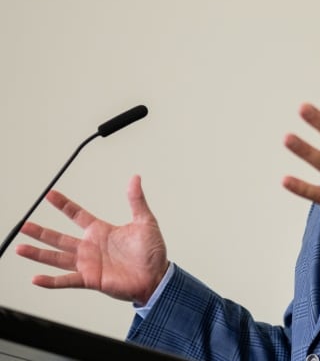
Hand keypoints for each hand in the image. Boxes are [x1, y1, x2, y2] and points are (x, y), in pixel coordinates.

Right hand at [15, 175, 168, 304]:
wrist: (157, 277)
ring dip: (38, 253)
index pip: (77, 214)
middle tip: (24, 225)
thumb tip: (135, 179)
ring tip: (20, 248)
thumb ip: (137, 200)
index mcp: (101, 231)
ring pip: (57, 257)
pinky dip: (51, 281)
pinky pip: (67, 280)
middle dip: (41, 231)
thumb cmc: (152, 252)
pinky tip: (36, 278)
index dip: (63, 204)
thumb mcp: (145, 221)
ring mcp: (88, 264)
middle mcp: (91, 247)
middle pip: (59, 237)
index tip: (50, 195)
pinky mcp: (91, 279)